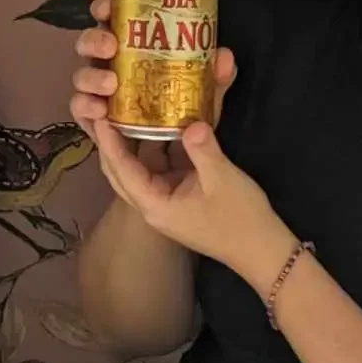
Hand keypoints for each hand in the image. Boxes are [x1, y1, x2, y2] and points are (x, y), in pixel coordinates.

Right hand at [71, 0, 237, 181]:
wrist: (186, 163)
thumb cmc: (191, 118)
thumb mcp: (207, 98)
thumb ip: (215, 80)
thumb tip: (222, 56)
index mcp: (135, 48)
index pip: (113, 19)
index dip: (106, 7)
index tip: (109, 5)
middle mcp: (112, 67)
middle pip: (89, 45)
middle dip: (93, 40)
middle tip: (111, 46)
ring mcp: (101, 95)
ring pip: (82, 78)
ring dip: (91, 77)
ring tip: (110, 84)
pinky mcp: (97, 124)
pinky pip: (82, 113)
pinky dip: (85, 109)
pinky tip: (99, 110)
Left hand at [91, 115, 293, 283]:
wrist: (261, 250)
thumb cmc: (240, 217)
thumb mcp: (222, 178)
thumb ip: (202, 148)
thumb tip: (190, 122)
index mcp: (154, 204)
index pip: (121, 169)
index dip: (109, 141)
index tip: (100, 115)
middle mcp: (152, 206)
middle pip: (120, 173)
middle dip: (111, 144)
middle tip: (106, 112)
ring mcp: (164, 205)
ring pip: (137, 172)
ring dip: (130, 148)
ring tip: (127, 116)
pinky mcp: (178, 201)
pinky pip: (157, 173)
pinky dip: (155, 152)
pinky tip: (160, 130)